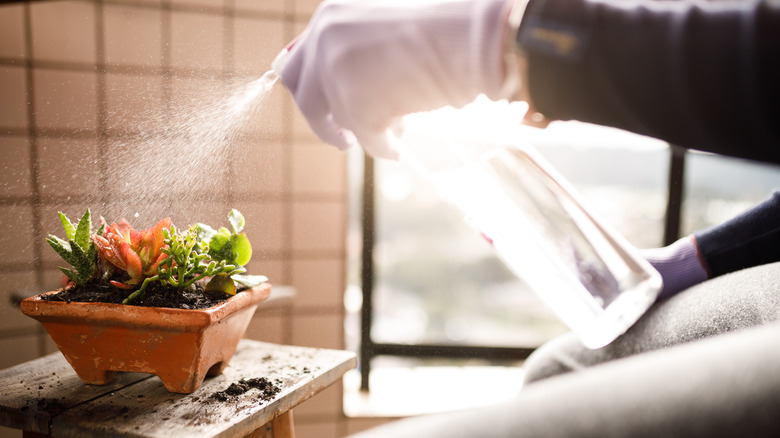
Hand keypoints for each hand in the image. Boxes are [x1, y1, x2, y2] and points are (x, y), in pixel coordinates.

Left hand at [275, 0, 511, 158]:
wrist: (470, 38)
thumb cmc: (442, 31)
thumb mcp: (386, 29)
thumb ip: (358, 51)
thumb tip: (348, 89)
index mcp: (331, 17)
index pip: (297, 56)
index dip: (310, 84)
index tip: (323, 103)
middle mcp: (324, 40)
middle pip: (296, 87)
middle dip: (317, 116)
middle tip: (341, 137)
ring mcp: (335, 72)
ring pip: (333, 116)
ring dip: (361, 130)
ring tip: (394, 132)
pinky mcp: (354, 105)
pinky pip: (364, 137)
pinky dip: (382, 146)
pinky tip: (398, 146)